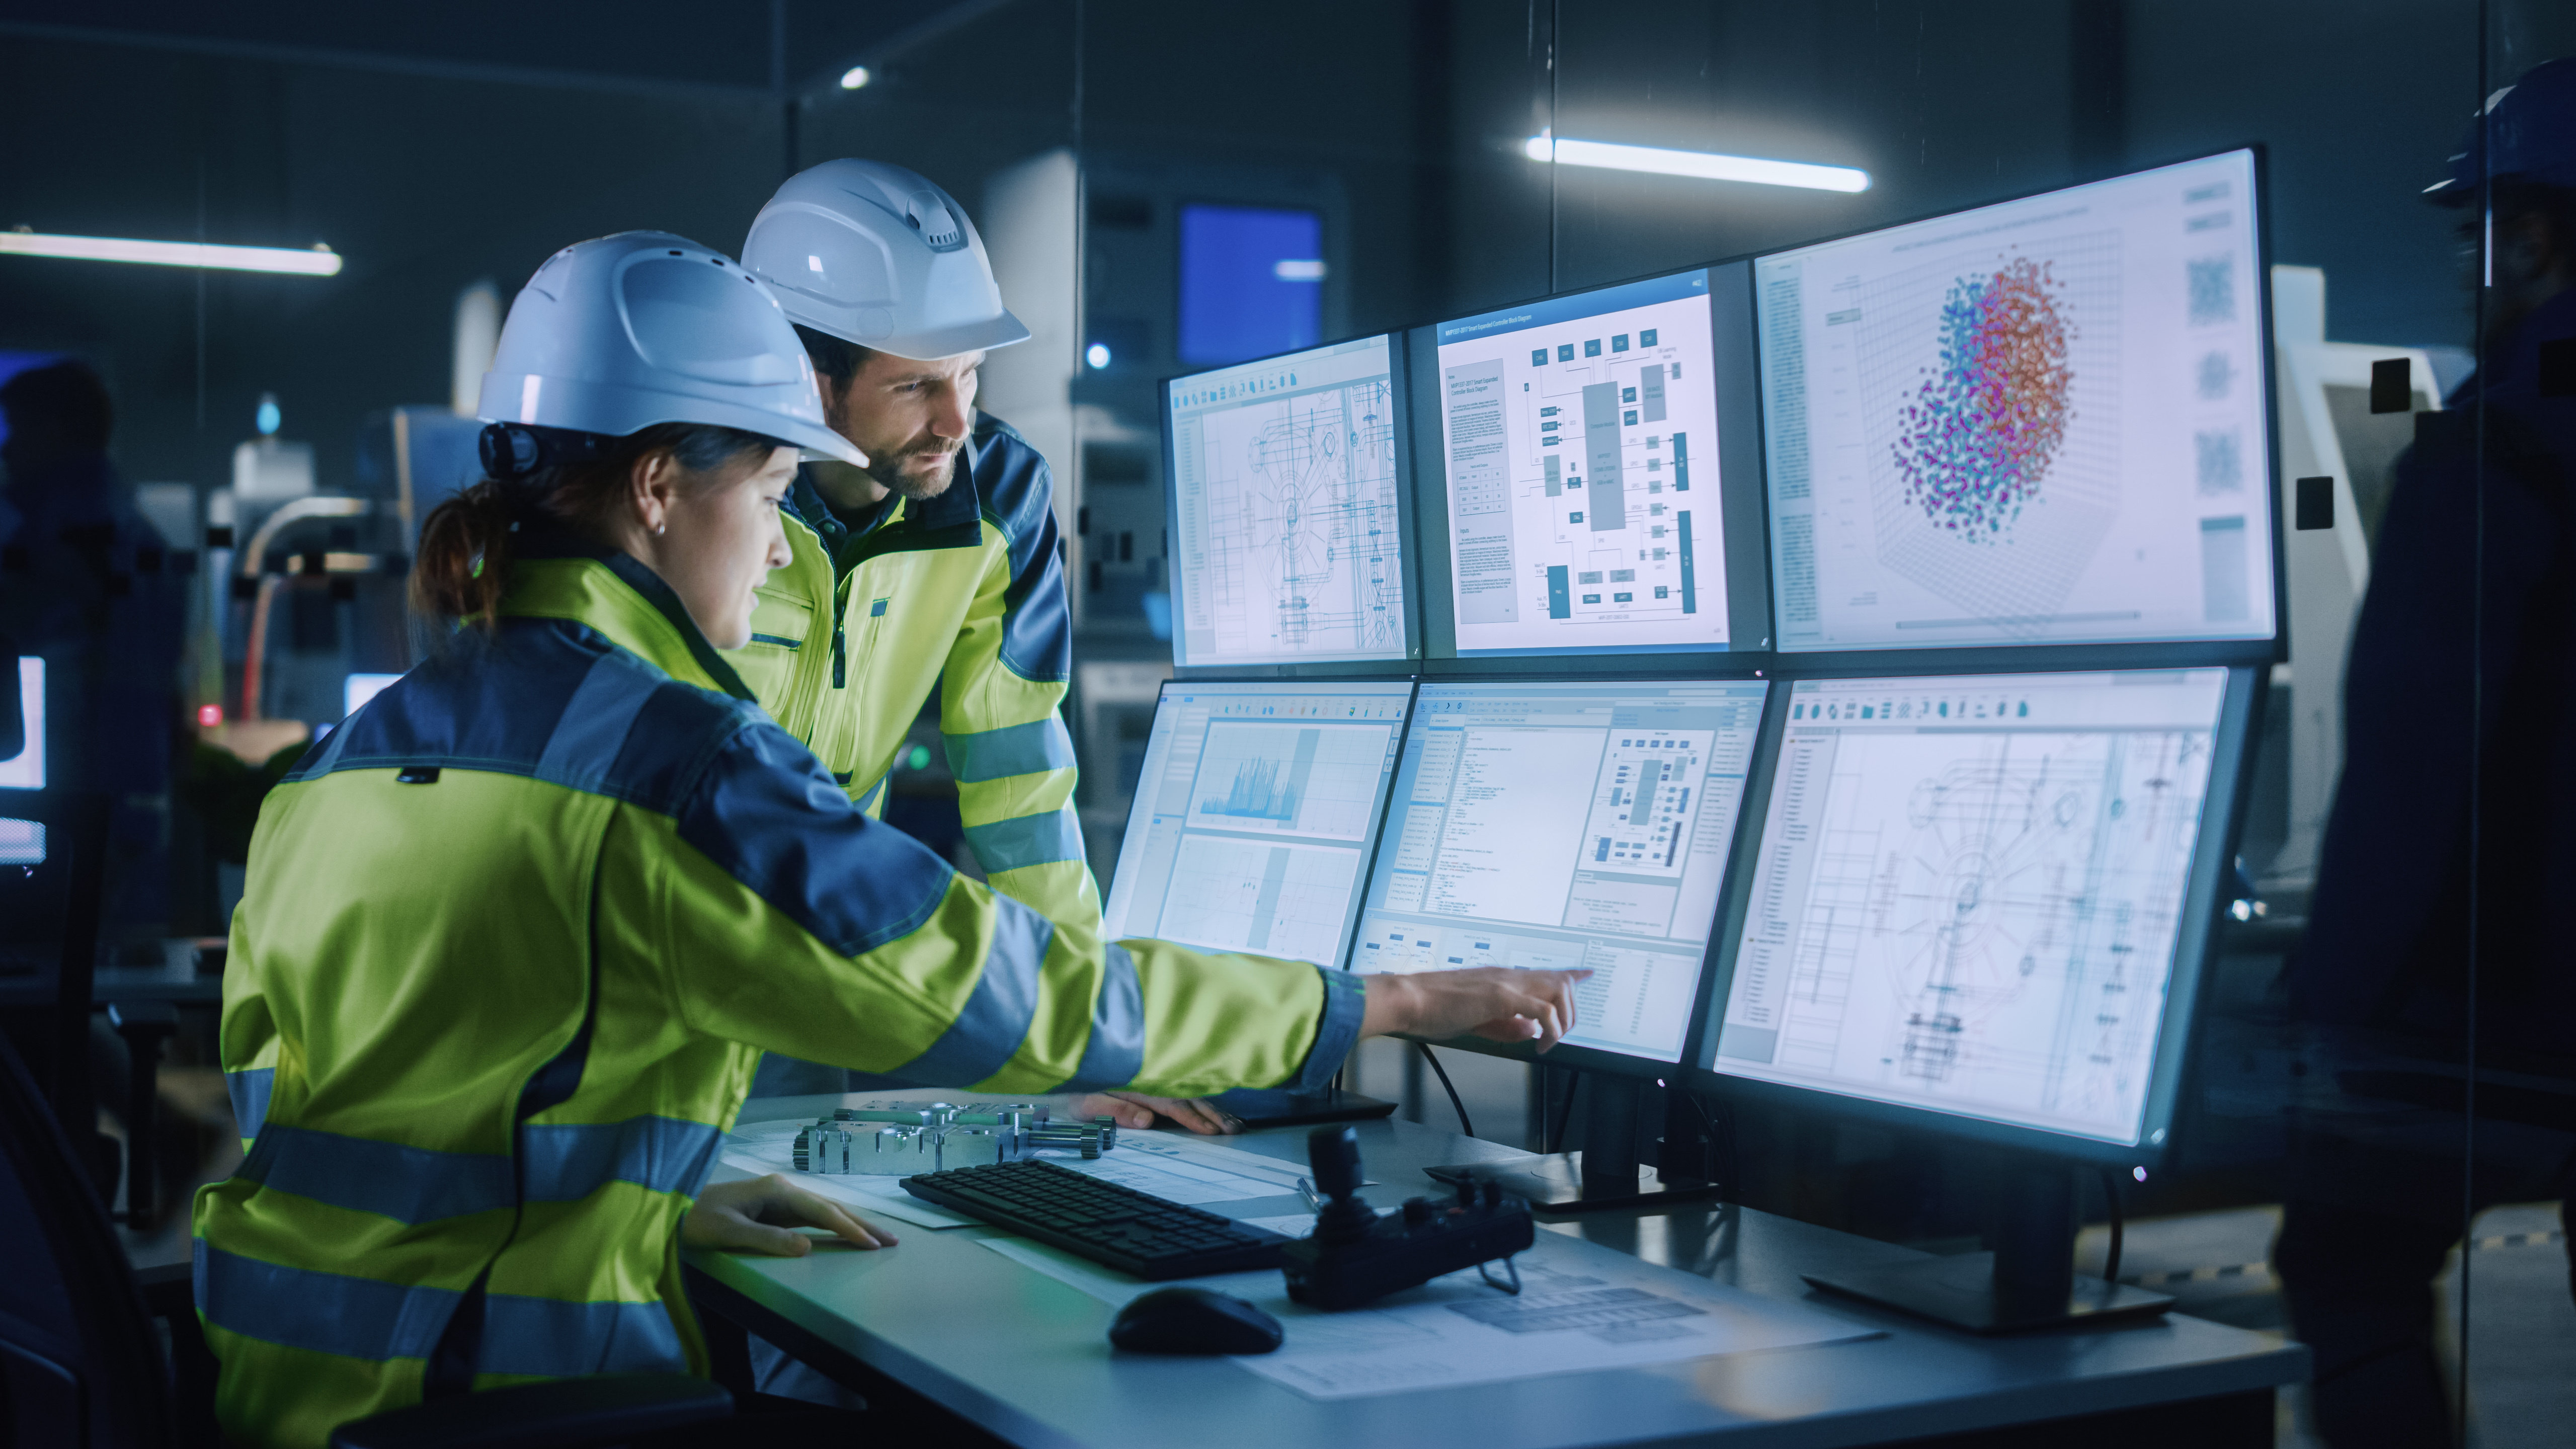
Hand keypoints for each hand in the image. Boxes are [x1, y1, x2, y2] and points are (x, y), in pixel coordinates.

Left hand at [681, 1174, 897, 1255]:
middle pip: (830, 1208)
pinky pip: (811, 1219)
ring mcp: (780, 1199)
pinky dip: (833, 1227)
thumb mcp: (728, 1232)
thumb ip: (767, 1239)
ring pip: (824, 1212)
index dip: (848, 1228)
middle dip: (862, 1224)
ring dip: (851, 1225)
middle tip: (892, 1241)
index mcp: (776, 1190)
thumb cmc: (696, 1218)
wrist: (672, 1207)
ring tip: (878, 1239)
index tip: (870, 1244)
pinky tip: (846, 1234)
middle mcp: (783, 1190)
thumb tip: (809, 1246)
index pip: (822, 1211)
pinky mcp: (775, 1210)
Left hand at [1067, 1092, 1241, 1134]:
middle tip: (1234, 1131)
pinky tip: (1218, 1112)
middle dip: (1214, 1114)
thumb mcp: (1091, 1103)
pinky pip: (1188, 1092)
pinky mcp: (1159, 1084)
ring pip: (1193, 1094)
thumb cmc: (1080, 1091)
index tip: (1212, 1131)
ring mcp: (1158, 1081)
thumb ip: (1118, 1110)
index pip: (1174, 1104)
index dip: (1194, 1118)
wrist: (1072, 1070)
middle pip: (1190, 1098)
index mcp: (1141, 1086)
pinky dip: (1206, 1102)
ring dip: (1215, 1109)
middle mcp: (1154, 1082)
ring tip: (1235, 1125)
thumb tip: (1148, 1121)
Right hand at [1360, 967, 1591, 1052]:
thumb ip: (1504, 1026)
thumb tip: (1530, 1031)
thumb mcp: (1475, 1020)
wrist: (1407, 999)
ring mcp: (1505, 983)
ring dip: (1563, 1019)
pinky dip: (1550, 1029)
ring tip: (1550, 1041)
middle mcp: (1507, 975)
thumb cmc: (1430, 1008)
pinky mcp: (1501, 996)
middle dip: (1571, 1010)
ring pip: (1558, 991)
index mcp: (1500, 978)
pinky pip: (1542, 1010)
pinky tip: (1539, 1045)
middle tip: (1561, 1035)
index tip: (1586, 974)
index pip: (1544, 972)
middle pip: (1561, 981)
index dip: (1570, 974)